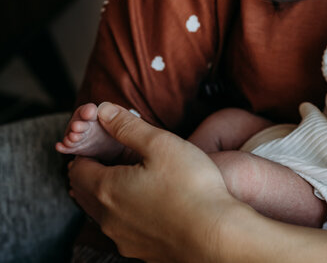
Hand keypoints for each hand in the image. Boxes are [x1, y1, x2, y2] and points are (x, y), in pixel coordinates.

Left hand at [67, 103, 242, 262]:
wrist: (216, 237)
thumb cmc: (192, 188)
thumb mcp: (161, 144)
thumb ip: (128, 126)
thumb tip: (103, 110)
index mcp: (107, 189)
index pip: (78, 169)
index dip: (86, 153)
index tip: (101, 144)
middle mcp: (108, 218)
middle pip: (85, 193)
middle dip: (94, 174)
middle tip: (111, 159)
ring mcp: (123, 239)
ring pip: (104, 214)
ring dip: (110, 196)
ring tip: (131, 180)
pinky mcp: (141, 252)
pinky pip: (123, 230)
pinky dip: (128, 215)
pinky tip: (149, 206)